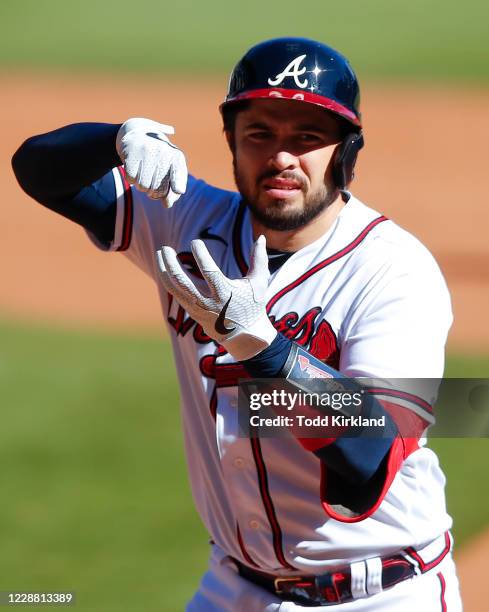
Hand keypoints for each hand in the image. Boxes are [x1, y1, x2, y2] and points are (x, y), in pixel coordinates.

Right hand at [116, 117, 186, 207]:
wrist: (138, 132)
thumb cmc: (159, 157)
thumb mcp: (171, 169)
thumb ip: (173, 188)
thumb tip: (167, 204)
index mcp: (176, 157)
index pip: (178, 172)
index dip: (178, 183)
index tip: (178, 190)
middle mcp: (163, 151)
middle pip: (158, 189)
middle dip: (154, 193)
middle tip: (153, 184)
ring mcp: (146, 150)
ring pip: (143, 186)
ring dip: (142, 186)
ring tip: (144, 175)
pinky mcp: (131, 151)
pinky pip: (131, 179)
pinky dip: (132, 179)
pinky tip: (135, 169)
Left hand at [156, 236, 276, 360]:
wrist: (245, 336)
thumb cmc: (253, 305)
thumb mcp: (259, 283)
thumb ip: (259, 259)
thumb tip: (262, 237)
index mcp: (226, 294)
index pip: (209, 272)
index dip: (201, 255)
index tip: (196, 242)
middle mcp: (209, 302)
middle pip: (183, 282)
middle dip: (171, 264)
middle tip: (165, 248)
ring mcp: (198, 309)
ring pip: (175, 288)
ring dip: (164, 270)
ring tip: (160, 253)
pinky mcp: (193, 313)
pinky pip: (176, 294)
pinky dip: (169, 280)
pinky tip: (165, 267)